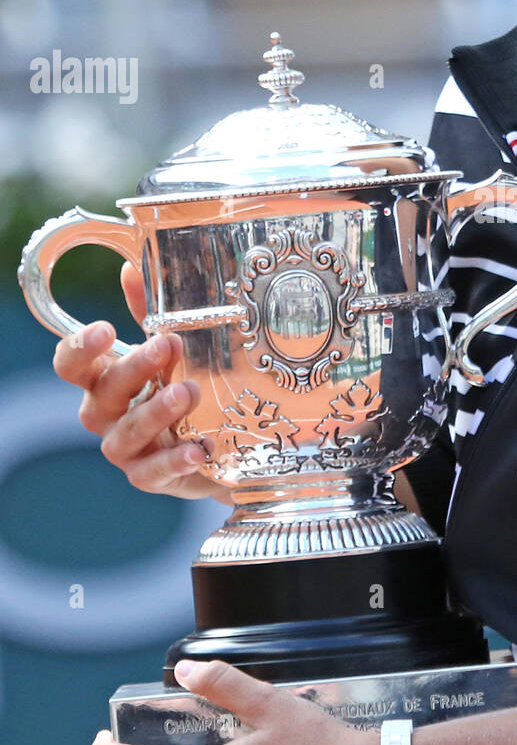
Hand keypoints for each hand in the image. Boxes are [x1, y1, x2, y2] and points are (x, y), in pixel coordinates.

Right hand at [52, 262, 220, 500]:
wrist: (216, 446)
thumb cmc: (178, 389)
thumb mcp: (169, 351)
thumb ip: (149, 313)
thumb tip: (132, 267)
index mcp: (104, 378)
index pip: (72, 363)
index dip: (80, 347)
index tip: (105, 329)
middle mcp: (106, 413)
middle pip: (103, 393)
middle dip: (133, 368)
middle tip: (166, 345)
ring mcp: (125, 448)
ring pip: (126, 433)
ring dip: (155, 412)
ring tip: (188, 392)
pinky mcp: (148, 477)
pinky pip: (152, 473)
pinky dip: (174, 461)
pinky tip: (199, 449)